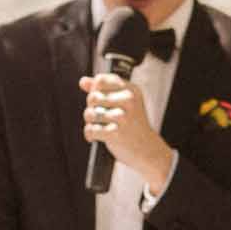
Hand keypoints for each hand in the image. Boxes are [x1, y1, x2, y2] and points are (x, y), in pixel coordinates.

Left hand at [78, 72, 174, 191]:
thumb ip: (103, 90)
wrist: (147, 149)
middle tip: (98, 116)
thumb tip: (83, 81)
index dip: (94, 90)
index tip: (100, 101)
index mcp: (131, 90)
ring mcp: (123, 117)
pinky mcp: (116, 133)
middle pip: (93, 97)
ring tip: (97, 126)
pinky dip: (90, 134)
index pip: (100, 80)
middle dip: (90, 107)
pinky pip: (91, 129)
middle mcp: (128, 101)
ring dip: (89, 122)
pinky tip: (95, 136)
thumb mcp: (123, 102)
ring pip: (90, 114)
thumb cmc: (133, 125)